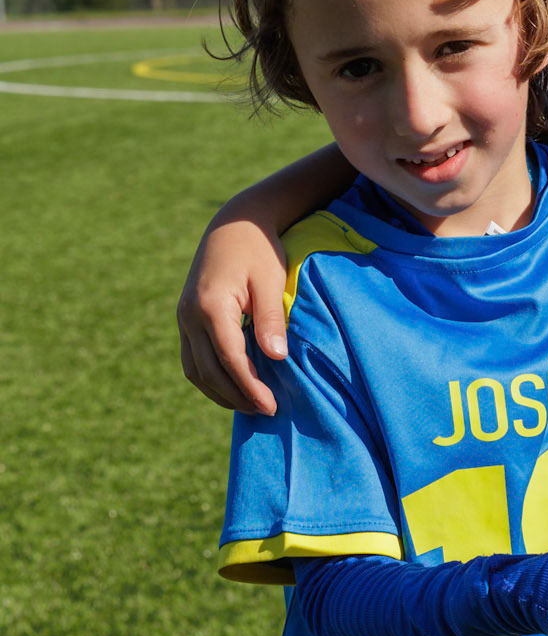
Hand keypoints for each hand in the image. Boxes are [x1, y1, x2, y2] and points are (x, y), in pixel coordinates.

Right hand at [177, 215, 290, 414]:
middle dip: (237, 396)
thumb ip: (271, 318)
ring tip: (251, 406)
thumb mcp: (270, 280)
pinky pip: (193, 360)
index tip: (271, 406)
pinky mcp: (186, 320)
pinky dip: (211, 379)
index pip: (230, 359)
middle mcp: (190, 315)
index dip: (250, 387)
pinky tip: (234, 387)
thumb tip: (276, 358)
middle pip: (209, 371)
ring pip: (195, 370)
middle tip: (267, 411)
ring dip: (220, 393)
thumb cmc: (258, 250)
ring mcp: (184, 318)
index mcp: (211, 305)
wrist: (233, 225)